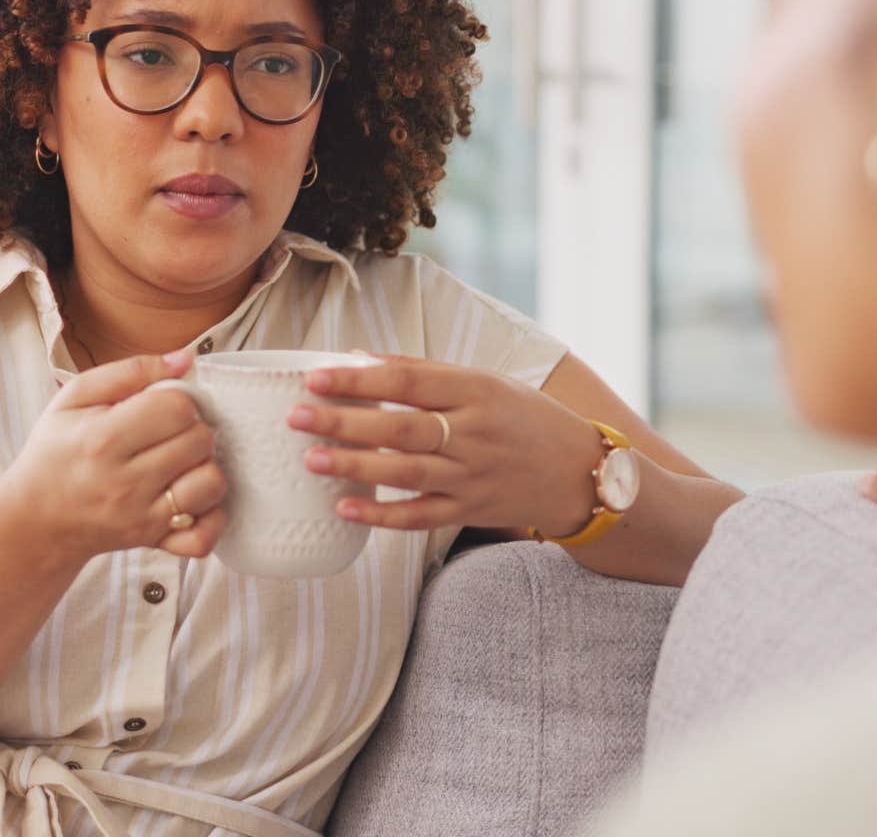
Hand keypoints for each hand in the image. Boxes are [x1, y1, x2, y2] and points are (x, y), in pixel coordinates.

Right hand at [0, 350, 228, 561]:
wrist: (35, 518)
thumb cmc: (56, 450)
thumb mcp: (75, 398)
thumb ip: (131, 371)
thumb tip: (186, 358)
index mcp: (104, 438)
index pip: (177, 407)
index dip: (178, 400)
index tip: (162, 406)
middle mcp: (125, 481)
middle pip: (200, 441)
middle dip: (194, 429)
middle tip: (172, 433)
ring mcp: (141, 516)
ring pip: (211, 484)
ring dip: (205, 468)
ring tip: (182, 463)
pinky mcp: (152, 541)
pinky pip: (203, 537)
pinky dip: (210, 518)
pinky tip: (193, 499)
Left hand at [288, 356, 604, 533]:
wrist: (580, 472)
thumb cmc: (524, 418)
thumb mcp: (485, 382)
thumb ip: (424, 372)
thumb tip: (357, 358)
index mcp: (477, 390)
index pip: (409, 380)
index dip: (360, 379)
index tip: (316, 375)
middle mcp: (475, 433)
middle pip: (401, 427)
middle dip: (345, 421)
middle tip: (297, 416)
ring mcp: (473, 476)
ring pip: (406, 472)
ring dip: (356, 465)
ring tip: (311, 458)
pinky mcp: (470, 511)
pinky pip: (420, 516)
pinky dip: (382, 516)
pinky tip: (345, 508)